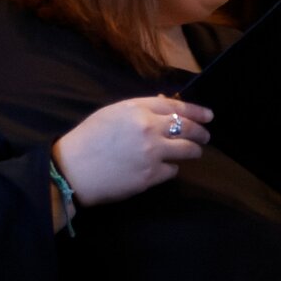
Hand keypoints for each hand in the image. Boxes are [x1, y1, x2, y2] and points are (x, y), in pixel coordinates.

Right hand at [53, 97, 210, 210]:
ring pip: (187, 150)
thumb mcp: (112, 113)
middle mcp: (149, 128)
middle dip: (201, 132)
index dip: (197, 111)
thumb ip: (141, 108)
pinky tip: (164, 168)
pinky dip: (171, 169)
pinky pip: (173, 171)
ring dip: (194, 151)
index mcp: (137, 109)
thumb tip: (167, 105)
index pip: (177, 107)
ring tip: (194, 152)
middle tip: (205, 136)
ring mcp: (152, 153)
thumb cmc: (88, 139)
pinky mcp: (151, 176)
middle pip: (187, 128)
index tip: (208, 115)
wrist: (72, 170)